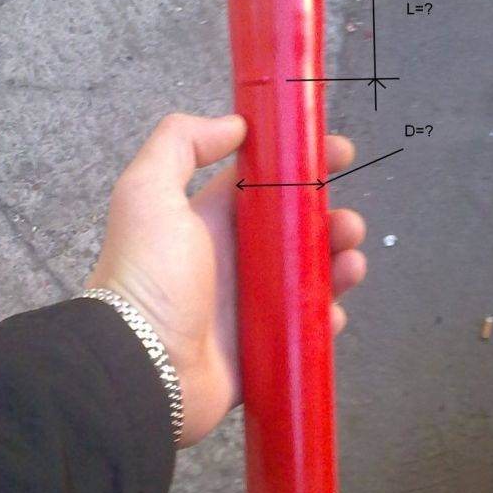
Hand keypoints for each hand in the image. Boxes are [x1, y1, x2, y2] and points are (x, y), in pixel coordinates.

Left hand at [86, 113, 366, 446]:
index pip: (266, 182)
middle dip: (330, 217)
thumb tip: (234, 124)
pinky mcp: (265, 346)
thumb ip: (180, 144)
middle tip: (348, 222)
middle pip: (297, 228)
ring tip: (351, 261)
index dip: (302, 163)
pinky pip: (307, 326)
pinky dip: (327, 317)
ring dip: (339, 262)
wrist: (142, 368)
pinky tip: (333, 311)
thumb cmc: (149, 276)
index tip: (337, 152)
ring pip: (311, 275)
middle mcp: (234, 257)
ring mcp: (251, 304)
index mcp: (211, 219)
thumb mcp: (147, 194)